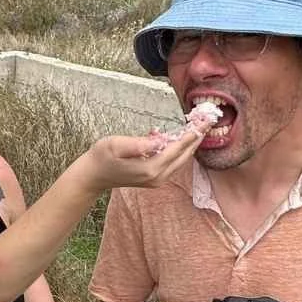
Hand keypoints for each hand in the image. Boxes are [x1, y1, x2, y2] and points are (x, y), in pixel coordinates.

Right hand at [78, 129, 202, 193]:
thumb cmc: (101, 157)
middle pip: (184, 156)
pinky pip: (174, 163)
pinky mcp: (155, 179)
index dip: (191, 134)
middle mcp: (157, 177)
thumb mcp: (115, 145)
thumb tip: (157, 140)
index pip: (177, 148)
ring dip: (190, 144)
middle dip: (196, 138)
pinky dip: (181, 150)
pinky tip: (183, 138)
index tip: (203, 121)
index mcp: (150, 168)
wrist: (93, 176)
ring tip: (199, 126)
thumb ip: (137, 143)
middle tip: (208, 120)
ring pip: (181, 160)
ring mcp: (157, 180)